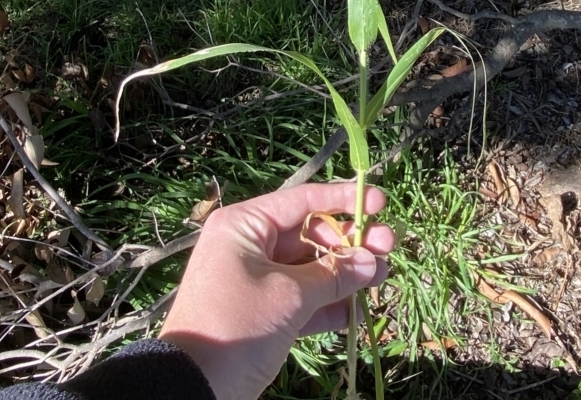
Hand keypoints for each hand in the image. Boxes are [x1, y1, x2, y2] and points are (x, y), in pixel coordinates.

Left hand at [159, 182, 394, 399]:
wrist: (190, 388)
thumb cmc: (238, 324)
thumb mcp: (290, 295)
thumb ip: (334, 274)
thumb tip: (371, 261)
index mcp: (246, 225)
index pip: (303, 201)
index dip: (343, 199)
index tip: (379, 202)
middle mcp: (250, 245)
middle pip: (311, 235)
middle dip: (350, 244)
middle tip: (389, 247)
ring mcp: (256, 280)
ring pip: (310, 268)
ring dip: (345, 275)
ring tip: (381, 278)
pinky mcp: (262, 312)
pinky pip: (302, 299)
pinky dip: (328, 304)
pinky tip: (357, 312)